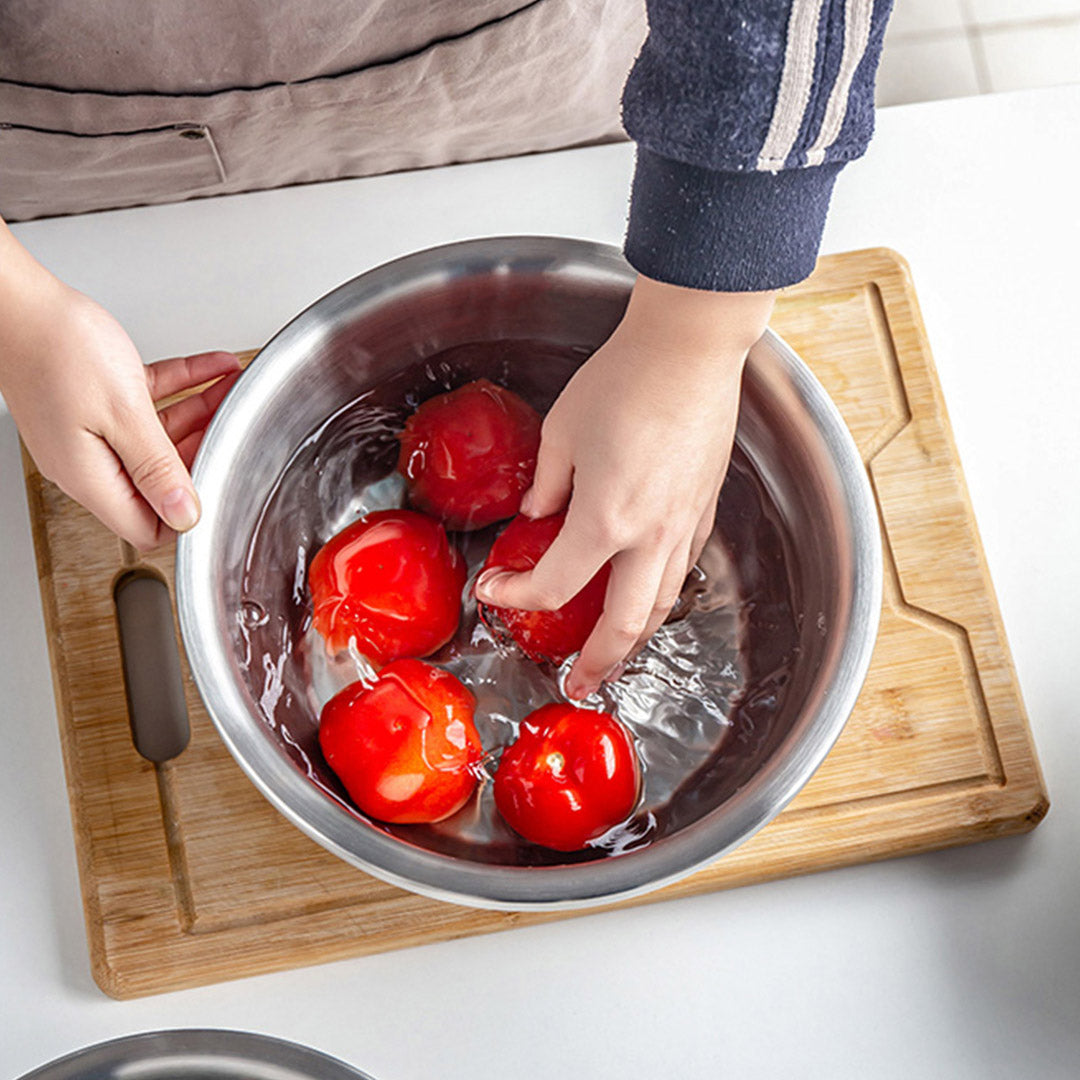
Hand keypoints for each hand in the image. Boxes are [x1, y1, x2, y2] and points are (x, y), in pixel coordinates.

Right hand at [0, 219, 239, 549]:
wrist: (16, 299)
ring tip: (228, 391)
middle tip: (230, 429)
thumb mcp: (124, 414)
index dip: (184, 514)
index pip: (146, 526)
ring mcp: (90, 431)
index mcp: (90, 476)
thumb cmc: (57, 348)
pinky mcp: (94, 402)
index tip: (217, 483)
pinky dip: (181, 387)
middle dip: (201, 452)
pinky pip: (148, 404)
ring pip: (158, 436)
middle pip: (159, 479)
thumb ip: (158, 467)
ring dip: (199, 413)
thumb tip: (183, 514)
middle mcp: (88, 461)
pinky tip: (210, 369)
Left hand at [475, 274, 774, 698]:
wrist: (690, 350)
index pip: (554, 584)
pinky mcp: (705, 508)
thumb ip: (546, 483)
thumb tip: (538, 513)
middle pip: (623, 626)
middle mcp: (650, 536)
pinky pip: (684, 568)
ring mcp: (684, 526)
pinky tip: (646, 591)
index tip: (495, 590)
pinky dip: (661, 593)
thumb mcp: (563, 431)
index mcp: (605, 519)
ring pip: (661, 606)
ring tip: (611, 654)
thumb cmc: (624, 380)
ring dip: (633, 639)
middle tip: (575, 683)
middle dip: (596, 664)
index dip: (516, 595)